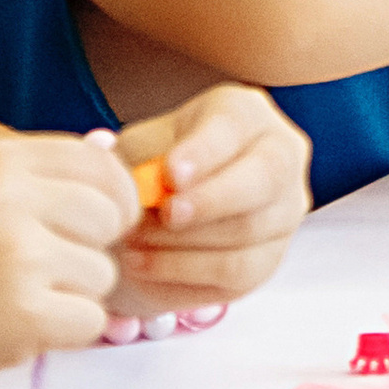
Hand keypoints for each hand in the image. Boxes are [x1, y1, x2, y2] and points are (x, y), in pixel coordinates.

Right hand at [0, 131, 129, 388]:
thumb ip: (29, 177)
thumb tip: (115, 167)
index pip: (96, 161)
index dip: (112, 194)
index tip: (103, 222)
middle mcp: (9, 198)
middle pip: (109, 215)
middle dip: (92, 247)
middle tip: (48, 271)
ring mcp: (18, 256)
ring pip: (104, 273)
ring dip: (74, 294)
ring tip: (17, 300)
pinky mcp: (25, 314)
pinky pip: (92, 320)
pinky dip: (65, 332)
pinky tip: (19, 329)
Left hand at [110, 85, 309, 317]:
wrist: (171, 209)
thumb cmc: (158, 164)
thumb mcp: (141, 148)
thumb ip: (129, 155)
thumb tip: (105, 156)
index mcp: (247, 115)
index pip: (235, 127)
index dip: (205, 152)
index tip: (170, 174)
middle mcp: (281, 158)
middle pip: (264, 179)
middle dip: (211, 200)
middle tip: (165, 214)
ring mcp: (283, 213)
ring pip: (247, 234)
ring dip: (185, 243)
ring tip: (133, 242)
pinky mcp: (269, 260)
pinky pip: (237, 273)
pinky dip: (184, 273)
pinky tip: (143, 265)